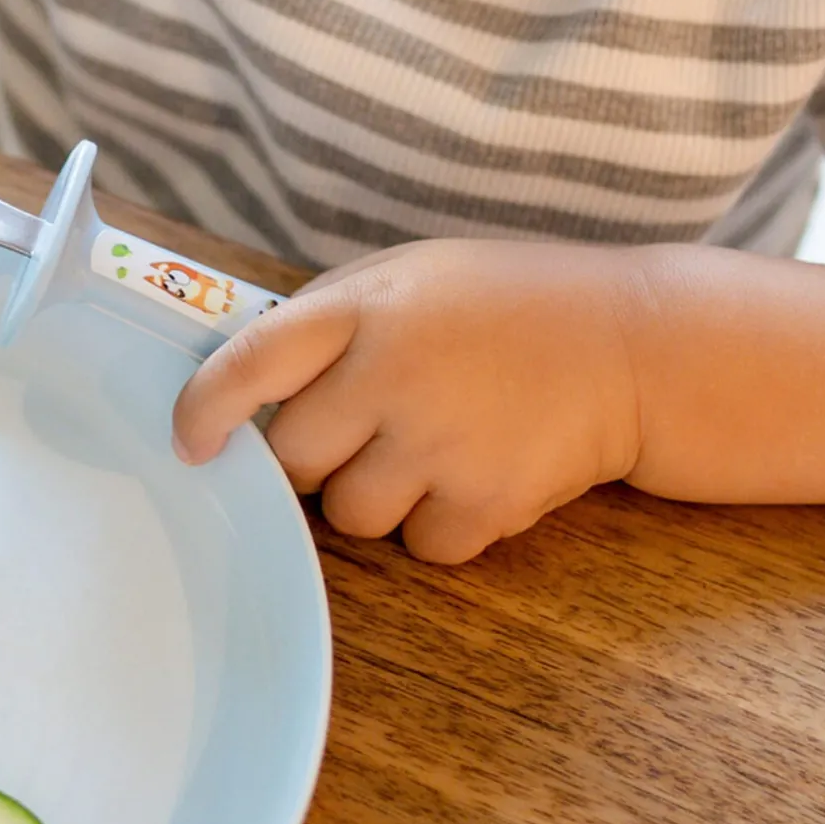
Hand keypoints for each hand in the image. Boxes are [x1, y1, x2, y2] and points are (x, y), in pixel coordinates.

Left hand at [171, 240, 646, 562]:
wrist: (635, 345)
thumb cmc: (503, 305)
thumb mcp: (407, 276)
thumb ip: (326, 320)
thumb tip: (240, 379)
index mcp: (364, 307)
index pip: (250, 361)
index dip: (205, 408)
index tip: (189, 442)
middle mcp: (394, 374)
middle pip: (292, 458)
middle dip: (310, 456)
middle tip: (358, 429)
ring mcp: (442, 443)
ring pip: (349, 514)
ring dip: (374, 494)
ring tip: (431, 444)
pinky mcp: (488, 502)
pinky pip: (418, 547)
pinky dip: (438, 524)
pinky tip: (474, 472)